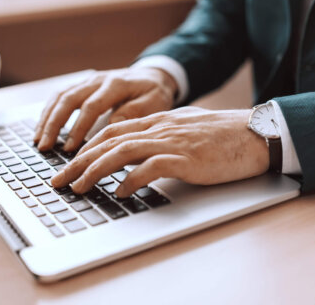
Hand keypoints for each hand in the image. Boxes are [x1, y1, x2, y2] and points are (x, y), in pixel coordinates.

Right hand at [34, 67, 177, 151]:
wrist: (155, 76)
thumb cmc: (155, 93)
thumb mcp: (155, 102)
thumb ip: (135, 112)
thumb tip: (112, 125)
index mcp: (116, 84)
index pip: (91, 105)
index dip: (78, 127)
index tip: (70, 148)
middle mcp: (98, 79)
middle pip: (69, 98)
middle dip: (54, 124)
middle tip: (44, 146)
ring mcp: (89, 81)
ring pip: (60, 96)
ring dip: (47, 119)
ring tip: (38, 141)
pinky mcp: (84, 85)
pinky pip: (61, 96)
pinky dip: (49, 112)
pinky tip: (43, 129)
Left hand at [50, 107, 269, 196]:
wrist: (256, 133)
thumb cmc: (224, 136)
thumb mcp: (186, 130)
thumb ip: (162, 138)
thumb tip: (142, 156)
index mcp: (158, 121)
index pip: (111, 131)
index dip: (86, 147)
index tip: (68, 164)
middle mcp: (159, 127)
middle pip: (107, 141)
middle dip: (77, 161)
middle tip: (58, 180)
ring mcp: (171, 141)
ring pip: (121, 151)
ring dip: (94, 170)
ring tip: (78, 187)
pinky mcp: (185, 158)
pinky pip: (149, 168)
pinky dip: (130, 180)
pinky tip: (120, 193)